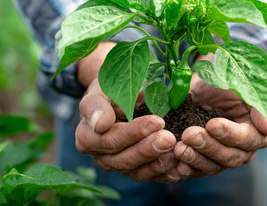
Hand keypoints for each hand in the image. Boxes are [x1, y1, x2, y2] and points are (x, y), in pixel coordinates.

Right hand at [75, 42, 179, 182]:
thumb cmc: (110, 91)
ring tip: (176, 151)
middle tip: (169, 138)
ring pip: (137, 172)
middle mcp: (100, 156)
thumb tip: (101, 124)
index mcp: (87, 137)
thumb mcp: (100, 90)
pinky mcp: (135, 171)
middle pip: (123, 159)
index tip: (157, 121)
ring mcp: (118, 166)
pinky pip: (150, 176)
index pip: (109, 140)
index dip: (133, 133)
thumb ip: (97, 106)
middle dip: (148, 149)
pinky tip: (179, 166)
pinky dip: (165, 173)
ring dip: (158, 163)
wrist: (120, 96)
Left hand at [174, 57, 266, 178]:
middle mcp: (244, 148)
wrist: (207, 78)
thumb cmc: (230, 76)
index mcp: (259, 130)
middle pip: (230, 156)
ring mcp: (224, 156)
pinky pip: (197, 170)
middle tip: (190, 134)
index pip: (248, 138)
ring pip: (213, 166)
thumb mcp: (246, 84)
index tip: (212, 124)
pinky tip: (175, 164)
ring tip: (179, 148)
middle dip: (208, 146)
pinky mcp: (205, 160)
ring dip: (195, 159)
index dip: (230, 134)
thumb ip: (259, 105)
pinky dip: (186, 168)